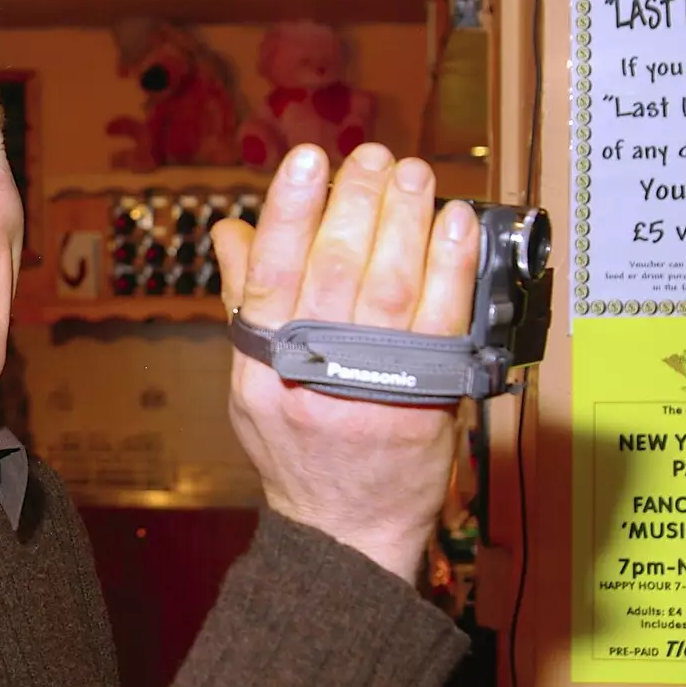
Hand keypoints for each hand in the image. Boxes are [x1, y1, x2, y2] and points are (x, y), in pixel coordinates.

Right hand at [211, 143, 479, 580]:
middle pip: (333, 271)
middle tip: (373, 156)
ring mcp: (370, 389)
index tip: (307, 159)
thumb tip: (231, 231)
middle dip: (355, 202)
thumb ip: (246, 303)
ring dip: (405, 221)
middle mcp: (310, 376)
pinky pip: (442, 319)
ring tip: (413, 174)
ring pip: (390, 286)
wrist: (345, 529)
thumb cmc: (296, 451)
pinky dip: (450, 265)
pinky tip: (454, 224)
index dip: (288, 212)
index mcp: (261, 366)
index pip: (269, 275)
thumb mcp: (251, 381)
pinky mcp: (425, 400)